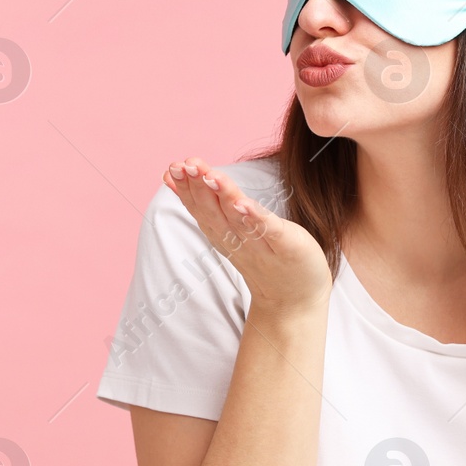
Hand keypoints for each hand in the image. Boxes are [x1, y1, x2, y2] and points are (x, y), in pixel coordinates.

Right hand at [163, 157, 332, 314]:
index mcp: (223, 232)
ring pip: (238, 219)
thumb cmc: (262, 258)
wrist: (293, 300)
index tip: (173, 168)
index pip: (200, 207)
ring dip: (224, 196)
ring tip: (211, 176)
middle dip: (199, 186)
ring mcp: (261, 245)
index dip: (185, 188)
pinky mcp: (286, 248)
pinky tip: (244, 204)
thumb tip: (176, 179)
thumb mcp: (229, 229)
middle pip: (214, 211)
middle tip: (186, 165)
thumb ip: (206, 205)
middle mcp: (237, 240)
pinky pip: (269, 232)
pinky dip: (255, 218)